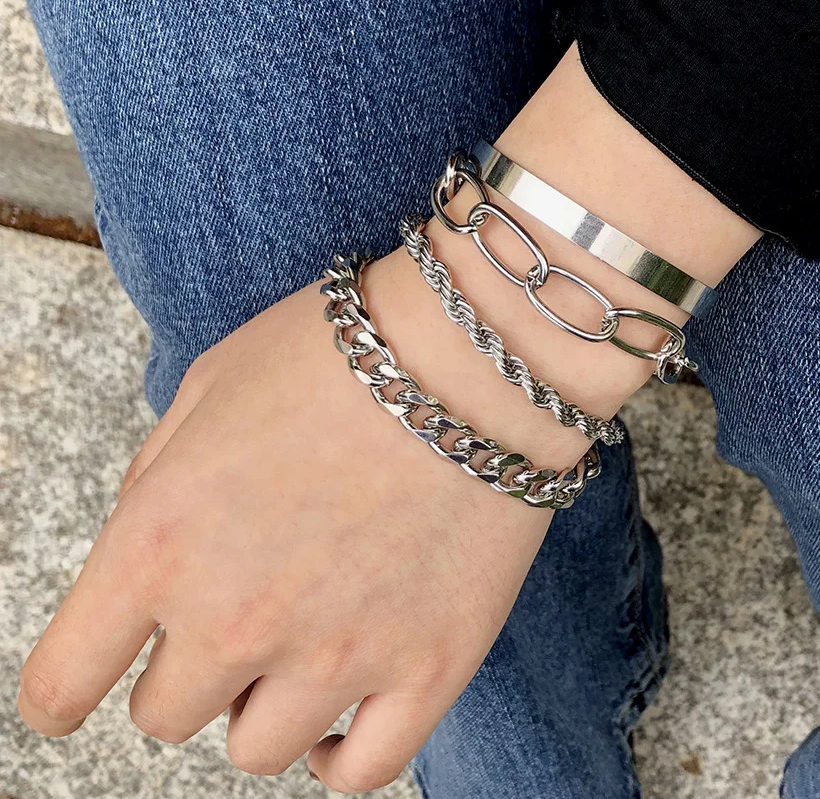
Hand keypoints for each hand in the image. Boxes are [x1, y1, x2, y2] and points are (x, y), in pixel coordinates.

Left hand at [18, 45, 758, 791]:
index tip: (91, 674)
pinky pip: (360, 771)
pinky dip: (336, 754)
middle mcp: (235, 619)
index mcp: (160, 543)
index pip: (61, 683)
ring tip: (299, 641)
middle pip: (166, 715)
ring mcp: (337, 657)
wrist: (471, 350)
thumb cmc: (340, 350)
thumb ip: (153, 479)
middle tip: (235, 607)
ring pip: (257, 748)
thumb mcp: (210, 383)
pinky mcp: (428, 671)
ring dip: (262, 702)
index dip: (67, 684)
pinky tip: (340, 711)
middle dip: (187, 665)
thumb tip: (142, 555)